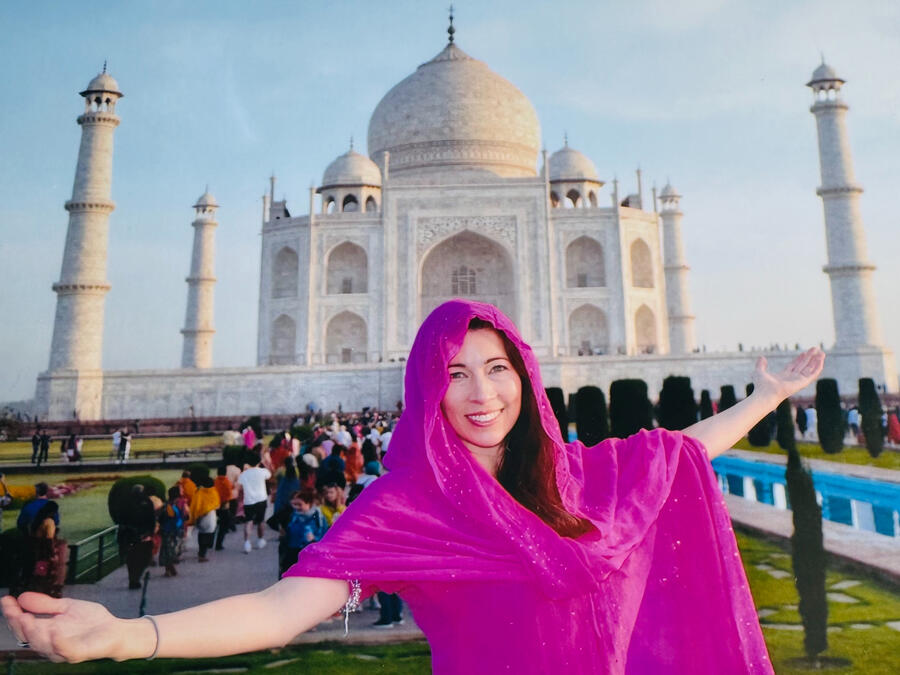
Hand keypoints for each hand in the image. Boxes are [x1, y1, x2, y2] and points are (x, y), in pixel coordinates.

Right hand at [2, 593, 144, 662]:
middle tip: (13, 611)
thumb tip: (21, 596)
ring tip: (26, 618)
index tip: (5, 599)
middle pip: (28, 636)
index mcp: (45, 632)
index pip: (23, 625)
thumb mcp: (65, 607)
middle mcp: (50, 643)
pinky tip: (54, 631)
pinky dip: (59, 642)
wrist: (115, 630)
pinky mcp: (79, 653)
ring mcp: (63, 650)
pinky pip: (66, 650)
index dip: (12, 613)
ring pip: (42, 645)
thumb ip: (45, 604)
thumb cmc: (90, 622)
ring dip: (33, 632)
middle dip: (18, 624)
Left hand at [751, 347, 825, 403]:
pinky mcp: (802, 382)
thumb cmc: (761, 386)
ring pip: (810, 369)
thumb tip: (761, 357)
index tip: (805, 352)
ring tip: (822, 353)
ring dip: (816, 361)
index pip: (794, 365)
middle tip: (816, 349)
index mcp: (783, 376)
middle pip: (803, 366)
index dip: (800, 358)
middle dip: (810, 357)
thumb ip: (761, 365)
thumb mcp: (759, 371)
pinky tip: (821, 360)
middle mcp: (792, 378)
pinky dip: (817, 367)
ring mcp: (798, 380)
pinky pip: (813, 374)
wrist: (765, 393)